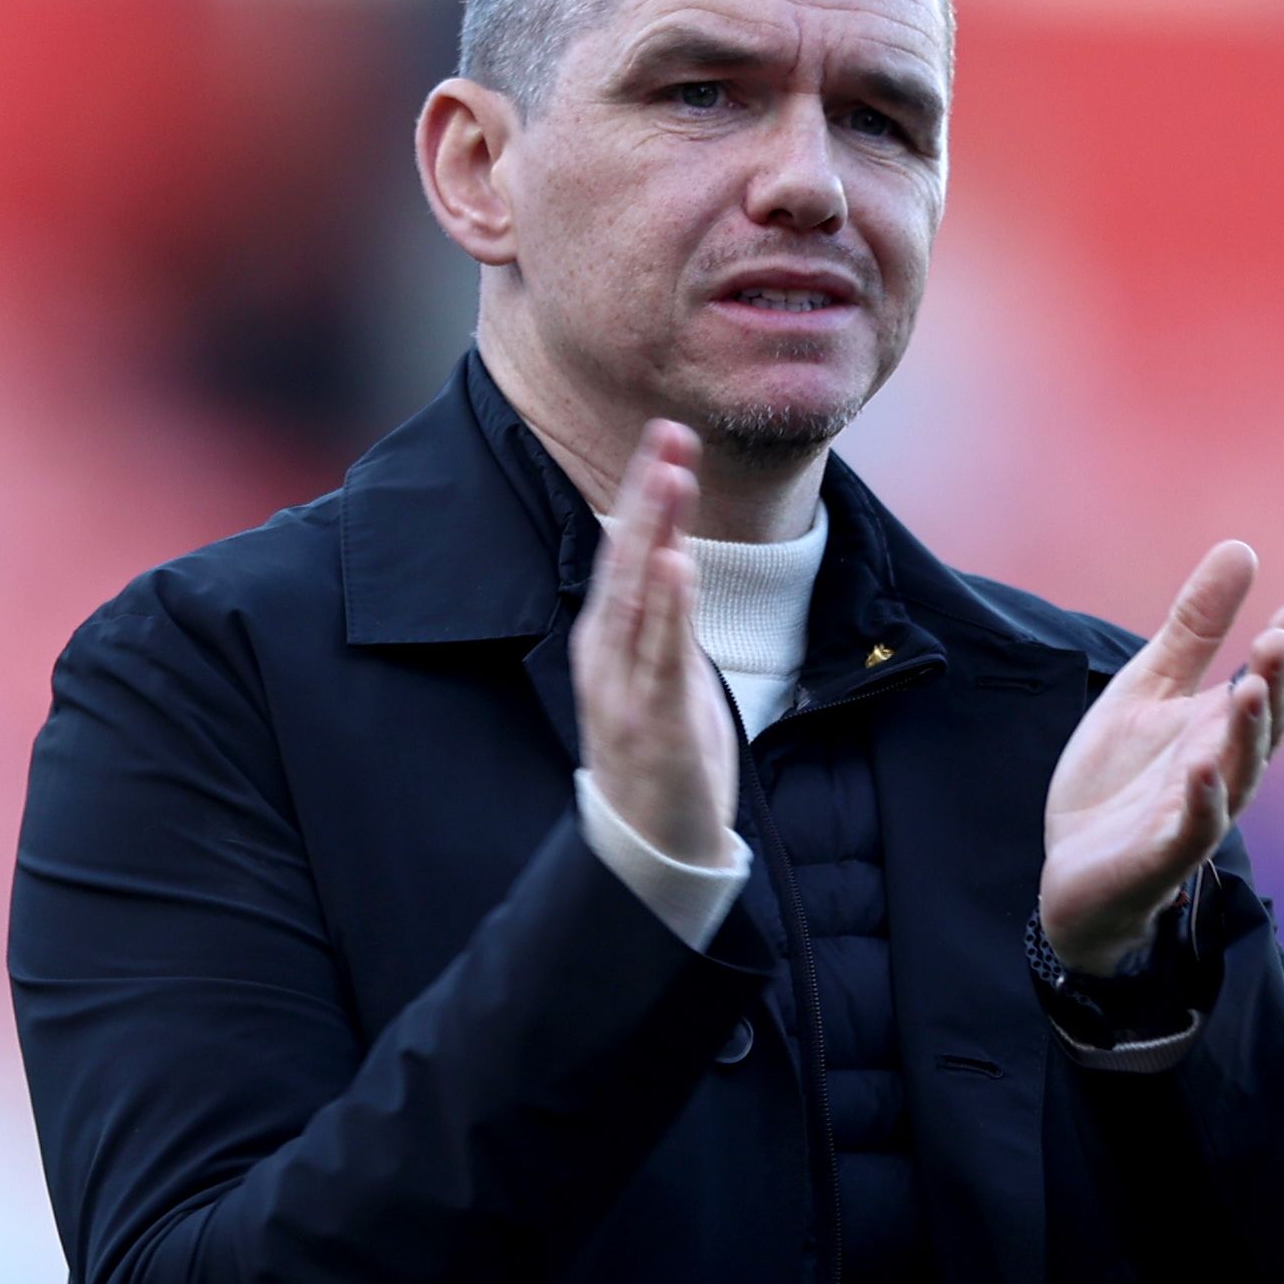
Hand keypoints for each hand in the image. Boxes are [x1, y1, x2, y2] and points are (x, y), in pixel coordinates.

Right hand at [578, 421, 737, 864]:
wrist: (651, 848)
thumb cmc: (661, 754)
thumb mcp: (666, 671)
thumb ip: (667, 615)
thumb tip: (671, 550)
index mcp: (609, 639)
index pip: (626, 553)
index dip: (644, 495)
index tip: (669, 438)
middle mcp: (607, 654)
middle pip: (625, 560)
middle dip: (647, 496)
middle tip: (669, 434)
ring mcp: (625, 687)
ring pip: (639, 597)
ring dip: (655, 532)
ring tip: (671, 478)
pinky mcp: (653, 721)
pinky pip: (661, 655)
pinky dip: (667, 607)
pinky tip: (675, 563)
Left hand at [1040, 541, 1283, 975]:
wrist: (1073, 870)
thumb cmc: (1120, 780)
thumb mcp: (1148, 686)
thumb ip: (1195, 627)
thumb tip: (1242, 549)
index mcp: (1223, 727)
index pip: (1275, 690)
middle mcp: (1224, 767)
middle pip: (1265, 725)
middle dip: (1276, 682)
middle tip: (1279, 637)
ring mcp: (1198, 812)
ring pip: (1240, 772)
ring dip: (1248, 732)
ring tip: (1249, 686)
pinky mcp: (1164, 852)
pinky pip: (1194, 827)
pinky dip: (1203, 799)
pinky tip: (1202, 767)